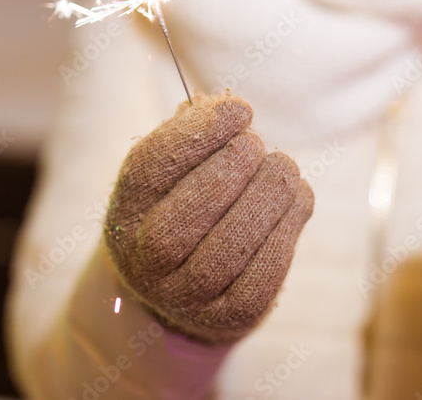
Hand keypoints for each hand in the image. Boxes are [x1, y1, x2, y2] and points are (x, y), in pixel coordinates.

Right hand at [105, 93, 313, 342]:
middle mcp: (145, 261)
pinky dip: (288, 229)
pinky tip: (296, 200)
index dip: (200, 132)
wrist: (186, 288)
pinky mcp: (232, 316)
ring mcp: (187, 296)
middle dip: (235, 166)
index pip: (152, 167)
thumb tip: (224, 105)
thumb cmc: (187, 205)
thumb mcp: (178, 169)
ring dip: (268, 195)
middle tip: (257, 144)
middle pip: (190, 211)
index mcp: (125, 212)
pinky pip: (265, 274)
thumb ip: (193, 132)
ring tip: (284, 168)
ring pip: (231, 245)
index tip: (240, 109)